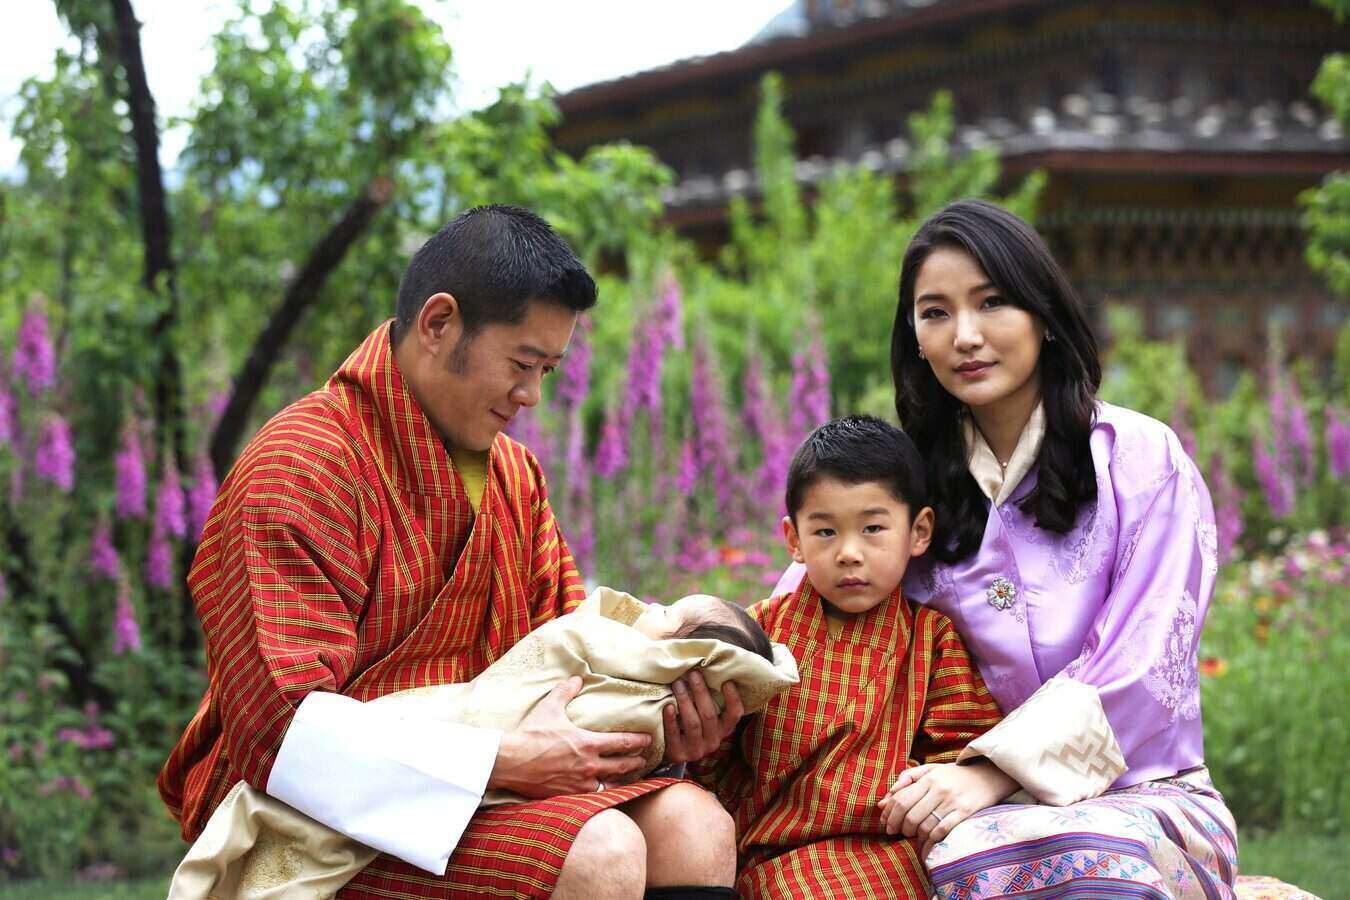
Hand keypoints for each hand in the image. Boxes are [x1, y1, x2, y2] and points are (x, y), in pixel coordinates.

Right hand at [489, 676, 651, 797]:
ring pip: (610, 784)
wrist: (510, 762)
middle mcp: (589, 766)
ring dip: (622, 781)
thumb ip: (566, 691)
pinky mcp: (569, 796)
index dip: (638, 741)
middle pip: (622, 766)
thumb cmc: (531, 734)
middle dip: (636, 762)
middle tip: (644, 760)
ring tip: (629, 779)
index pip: (622, 742)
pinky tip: (607, 793)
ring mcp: (580, 784)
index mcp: (588, 743)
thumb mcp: (549, 707)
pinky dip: (604, 794)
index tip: (648, 740)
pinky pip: (593, 797)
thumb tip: (577, 678)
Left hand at [660, 672, 743, 763]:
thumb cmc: (688, 722)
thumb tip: (706, 667)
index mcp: (723, 729)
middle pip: (709, 715)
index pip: (734, 715)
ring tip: (677, 684)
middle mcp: (713, 742)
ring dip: (685, 701)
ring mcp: (696, 750)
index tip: (726, 682)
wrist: (669, 749)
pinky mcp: (678, 754)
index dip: (733, 699)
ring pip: (693, 723)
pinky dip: (671, 720)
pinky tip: (667, 706)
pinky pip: (674, 735)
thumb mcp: (703, 714)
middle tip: (693, 673)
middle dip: (701, 692)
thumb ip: (707, 698)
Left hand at [877, 761, 1016, 856]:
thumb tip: (884, 801)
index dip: (889, 815)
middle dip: (900, 828)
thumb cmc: (954, 775)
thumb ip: (906, 780)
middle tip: (898, 832)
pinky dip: (931, 841)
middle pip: (910, 816)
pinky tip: (927, 842)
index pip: (901, 800)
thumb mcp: (929, 770)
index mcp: (928, 778)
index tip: (885, 824)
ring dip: (915, 836)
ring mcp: (953, 802)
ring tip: (914, 835)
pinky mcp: (965, 813)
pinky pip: (942, 832)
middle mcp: (939, 789)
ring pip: (925, 826)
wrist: (988, 776)